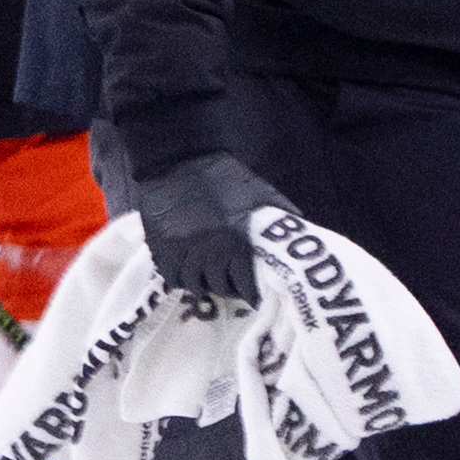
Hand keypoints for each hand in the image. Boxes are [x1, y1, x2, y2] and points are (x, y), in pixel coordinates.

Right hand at [132, 151, 292, 310]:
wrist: (180, 161)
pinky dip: (181, 279)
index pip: (245, 282)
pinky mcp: (160, 245)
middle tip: (235, 290)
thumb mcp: (262, 193)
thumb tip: (299, 231)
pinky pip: (170, 274)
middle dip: (230, 290)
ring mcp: (181, 248)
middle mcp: (208, 248)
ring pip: (193, 283)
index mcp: (236, 239)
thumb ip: (279, 215)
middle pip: (219, 286)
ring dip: (204, 285)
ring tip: (212, 283)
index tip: (255, 298)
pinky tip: (190, 274)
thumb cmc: (226, 178)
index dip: (251, 293)